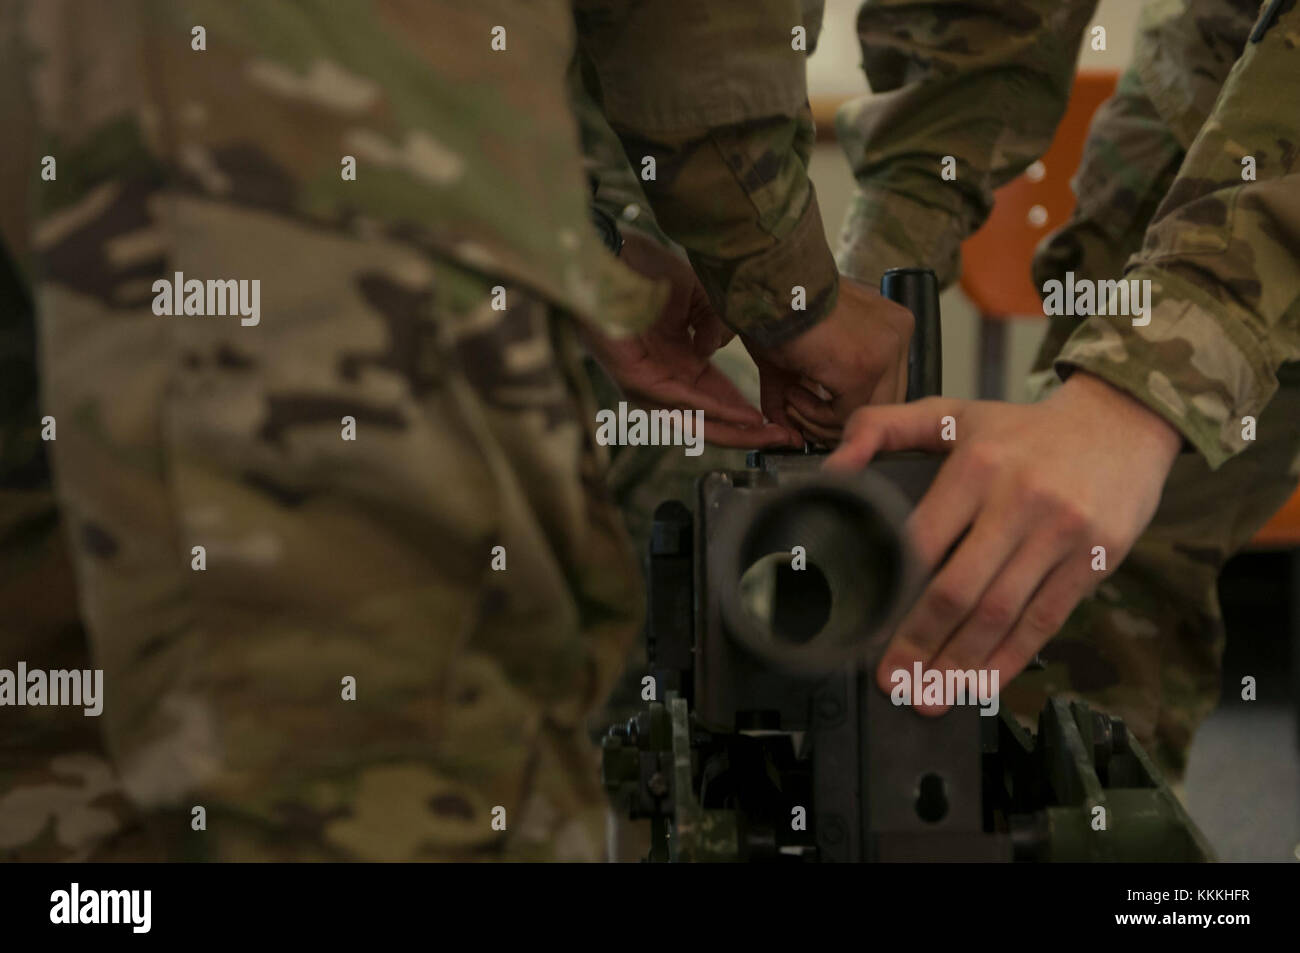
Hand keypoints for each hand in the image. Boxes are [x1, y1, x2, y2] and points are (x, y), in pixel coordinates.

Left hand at [581, 232, 799, 447]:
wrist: (610, 252)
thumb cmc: (642, 270)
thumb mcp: (695, 298)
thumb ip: (714, 324)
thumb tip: (716, 349)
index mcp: (675, 362)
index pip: (717, 398)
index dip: (748, 413)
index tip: (780, 423)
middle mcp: (661, 379)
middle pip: (710, 419)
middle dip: (749, 432)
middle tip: (785, 440)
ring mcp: (645, 384)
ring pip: (695, 419)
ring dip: (735, 430)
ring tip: (768, 434)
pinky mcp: (634, 379)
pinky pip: (679, 401)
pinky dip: (711, 410)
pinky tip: (739, 415)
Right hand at [745, 276, 912, 445]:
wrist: (765, 284)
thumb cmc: (777, 306)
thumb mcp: (801, 354)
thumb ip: (803, 395)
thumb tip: (793, 436)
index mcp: (890, 325)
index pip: (886, 385)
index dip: (848, 408)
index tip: (813, 413)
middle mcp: (898, 334)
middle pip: (881, 403)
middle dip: (835, 421)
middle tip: (798, 415)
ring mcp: (887, 351)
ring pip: (864, 413)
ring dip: (819, 420)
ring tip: (790, 400)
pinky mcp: (865, 368)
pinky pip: (844, 414)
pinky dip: (813, 414)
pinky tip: (792, 393)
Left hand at [824, 372, 1180, 706]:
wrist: (1122, 421)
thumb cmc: (1024, 428)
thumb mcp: (951, 413)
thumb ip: (882, 428)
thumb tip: (833, 470)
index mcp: (976, 467)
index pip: (921, 541)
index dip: (892, 593)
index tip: (866, 629)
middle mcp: (1019, 499)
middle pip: (959, 589)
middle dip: (920, 643)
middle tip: (894, 682)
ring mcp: (1062, 532)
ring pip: (1001, 613)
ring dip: (962, 664)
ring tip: (930, 698)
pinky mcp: (1097, 557)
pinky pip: (1046, 620)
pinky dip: (1011, 658)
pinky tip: (983, 683)